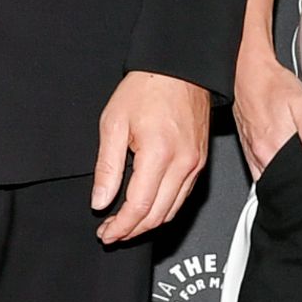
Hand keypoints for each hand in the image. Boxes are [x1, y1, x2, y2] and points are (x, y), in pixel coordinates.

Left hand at [92, 70, 211, 244]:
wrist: (180, 68)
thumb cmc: (147, 88)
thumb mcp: (113, 123)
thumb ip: (106, 167)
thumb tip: (100, 201)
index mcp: (159, 154)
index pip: (139, 207)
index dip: (120, 226)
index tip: (105, 233)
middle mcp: (183, 163)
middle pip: (157, 216)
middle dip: (132, 231)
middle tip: (111, 233)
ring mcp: (196, 164)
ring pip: (172, 211)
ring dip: (148, 224)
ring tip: (125, 225)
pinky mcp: (200, 162)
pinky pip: (182, 197)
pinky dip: (163, 210)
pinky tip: (146, 209)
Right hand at [231, 51, 301, 177]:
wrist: (249, 73)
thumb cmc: (273, 84)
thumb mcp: (301, 102)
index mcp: (275, 146)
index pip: (294, 176)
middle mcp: (261, 154)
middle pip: (282, 179)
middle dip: (296, 179)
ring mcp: (252, 153)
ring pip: (269, 178)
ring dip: (282, 177)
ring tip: (293, 166)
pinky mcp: (247, 149)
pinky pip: (258, 172)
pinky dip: (269, 173)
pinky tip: (278, 163)